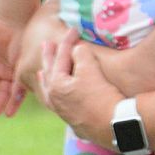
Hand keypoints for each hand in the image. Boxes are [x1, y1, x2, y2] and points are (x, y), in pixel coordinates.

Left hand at [0, 18, 25, 116]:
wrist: (16, 22)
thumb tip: (34, 95)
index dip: (13, 104)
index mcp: (20, 73)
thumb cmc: (28, 41)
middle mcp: (7, 72)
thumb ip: (25, 78)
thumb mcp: (27, 62)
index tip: (8, 115)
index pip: (16, 93)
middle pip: (2, 91)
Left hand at [39, 30, 122, 145]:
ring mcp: (62, 110)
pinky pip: (57, 102)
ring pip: (49, 90)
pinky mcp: (73, 119)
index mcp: (56, 84)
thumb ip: (80, 55)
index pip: (61, 57)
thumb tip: (76, 50)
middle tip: (46, 44)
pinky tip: (57, 96)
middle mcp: (54, 98)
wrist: (112, 125)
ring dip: (47, 77)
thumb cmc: (100, 95)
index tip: (73, 29)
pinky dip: (54, 93)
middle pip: (49, 73)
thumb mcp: (90, 70)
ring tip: (42, 71)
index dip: (67, 41)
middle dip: (49, 57)